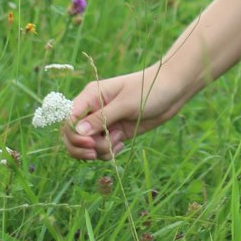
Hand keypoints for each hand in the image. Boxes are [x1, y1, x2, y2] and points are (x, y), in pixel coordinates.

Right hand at [62, 65, 184, 161]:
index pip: (69, 119)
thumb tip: (79, 131)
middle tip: (97, 151)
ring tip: (118, 140)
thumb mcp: (125, 103)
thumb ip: (102, 118)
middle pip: (72, 136)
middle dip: (82, 148)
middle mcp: (93, 110)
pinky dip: (109, 151)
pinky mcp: (114, 133)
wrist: (172, 91)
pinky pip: (101, 149)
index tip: (90, 144)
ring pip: (87, 146)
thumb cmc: (148, 89)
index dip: (74, 135)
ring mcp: (103, 123)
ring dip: (100, 150)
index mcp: (91, 96)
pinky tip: (122, 143)